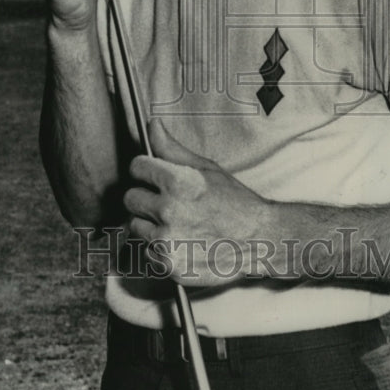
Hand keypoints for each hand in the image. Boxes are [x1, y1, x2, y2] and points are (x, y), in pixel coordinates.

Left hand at [124, 119, 273, 286]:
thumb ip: (173, 149)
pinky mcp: (168, 265)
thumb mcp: (207, 169)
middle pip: (131, 198)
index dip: (146, 169)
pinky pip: (147, 251)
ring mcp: (167, 240)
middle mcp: (169, 211)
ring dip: (151, 224)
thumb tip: (153, 125)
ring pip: (136, 225)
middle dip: (146, 197)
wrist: (259, 241)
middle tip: (169, 202)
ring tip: (179, 223)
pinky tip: (182, 242)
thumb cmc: (236, 203)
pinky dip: (160, 249)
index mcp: (178, 183)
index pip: (137, 167)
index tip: (155, 175)